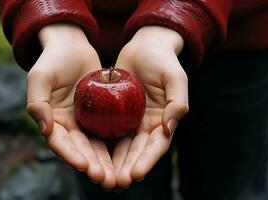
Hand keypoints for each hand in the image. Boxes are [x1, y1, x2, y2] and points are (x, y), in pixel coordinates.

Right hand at [26, 23, 115, 188]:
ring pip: (97, 146)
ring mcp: (86, 121)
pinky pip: (110, 131)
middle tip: (105, 179)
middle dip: (93, 165)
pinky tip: (129, 155)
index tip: (83, 165)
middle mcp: (69, 126)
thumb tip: (44, 130)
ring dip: (106, 162)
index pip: (59, 143)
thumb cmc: (53, 60)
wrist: (73, 46)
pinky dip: (117, 144)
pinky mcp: (102, 115)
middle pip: (81, 150)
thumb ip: (37, 103)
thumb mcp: (40, 77)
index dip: (70, 155)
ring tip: (118, 176)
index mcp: (51, 121)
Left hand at [113, 26, 188, 187]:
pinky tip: (90, 156)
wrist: (144, 47)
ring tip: (102, 177)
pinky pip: (106, 131)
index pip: (155, 146)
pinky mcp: (114, 113)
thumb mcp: (175, 77)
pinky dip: (100, 145)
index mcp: (163, 121)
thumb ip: (177, 102)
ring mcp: (129, 121)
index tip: (135, 174)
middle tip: (115, 183)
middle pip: (136, 152)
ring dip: (112, 163)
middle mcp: (146, 125)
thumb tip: (168, 128)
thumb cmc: (162, 60)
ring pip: (120, 147)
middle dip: (126, 168)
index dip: (146, 162)